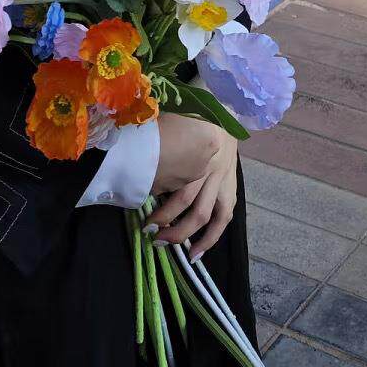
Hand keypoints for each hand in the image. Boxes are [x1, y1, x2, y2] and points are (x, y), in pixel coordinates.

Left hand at [145, 114, 238, 261]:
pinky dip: (210, 238)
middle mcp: (207, 168)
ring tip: (166, 244)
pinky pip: (223, 217)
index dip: (153, 193)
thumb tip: (135, 161)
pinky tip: (196, 254)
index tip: (137, 206)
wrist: (227, 113)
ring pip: (202, 213)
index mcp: (193, 149)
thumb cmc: (194, 118)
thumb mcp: (175, 122)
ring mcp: (221, 180)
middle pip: (184, 200)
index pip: (170, 178)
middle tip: (148, 231)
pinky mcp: (231, 189)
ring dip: (183, 233)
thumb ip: (161, 141)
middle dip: (165, 219)